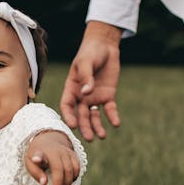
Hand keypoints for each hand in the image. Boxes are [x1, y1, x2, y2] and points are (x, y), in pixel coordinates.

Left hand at [25, 131, 80, 184]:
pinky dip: (74, 178)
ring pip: (70, 169)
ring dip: (68, 183)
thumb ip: (35, 173)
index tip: (35, 160)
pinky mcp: (73, 155)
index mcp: (40, 152)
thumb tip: (44, 183)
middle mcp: (55, 151)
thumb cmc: (37, 157)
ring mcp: (65, 152)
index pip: (39, 154)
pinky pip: (77, 168)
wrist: (47, 142)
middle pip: (59, 168)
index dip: (38, 158)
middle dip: (59, 182)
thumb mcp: (30, 164)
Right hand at [59, 21, 121, 140]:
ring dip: (97, 126)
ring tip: (102, 136)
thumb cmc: (90, 52)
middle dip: (85, 127)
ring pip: (94, 116)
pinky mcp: (108, 96)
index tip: (73, 125)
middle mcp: (82, 96)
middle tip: (89, 138)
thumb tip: (86, 93)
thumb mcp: (86, 62)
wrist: (105, 46)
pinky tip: (116, 124)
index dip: (69, 116)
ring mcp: (95, 97)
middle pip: (82, 115)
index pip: (67, 106)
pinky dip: (112, 117)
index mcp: (71, 88)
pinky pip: (110, 109)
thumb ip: (86, 77)